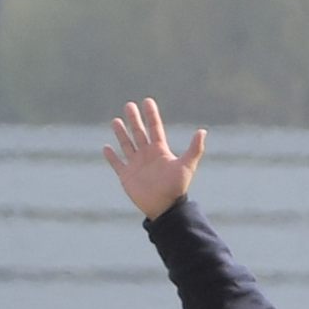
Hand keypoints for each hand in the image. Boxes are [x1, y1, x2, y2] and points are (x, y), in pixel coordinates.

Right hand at [103, 97, 205, 218]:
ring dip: (121, 133)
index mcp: (160, 150)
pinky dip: (111, 156)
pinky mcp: (127, 176)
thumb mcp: (187, 166)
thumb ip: (195, 148)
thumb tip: (203, 131)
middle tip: (129, 105)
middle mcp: (147, 155)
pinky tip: (106, 147)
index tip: (147, 101)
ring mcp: (136, 165)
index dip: (151, 115)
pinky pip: (117, 164)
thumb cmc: (177, 187)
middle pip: (139, 133)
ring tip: (115, 121)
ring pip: (126, 145)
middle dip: (134, 119)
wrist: (164, 207)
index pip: (154, 128)